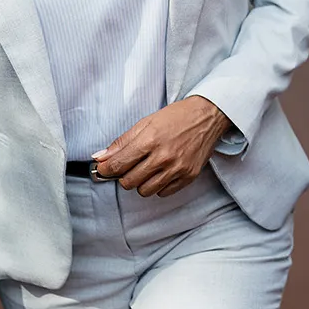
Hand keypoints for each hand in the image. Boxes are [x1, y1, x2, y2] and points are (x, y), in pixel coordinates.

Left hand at [93, 96, 231, 196]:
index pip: (118, 165)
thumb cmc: (176, 117)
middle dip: (124, 176)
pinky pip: (163, 193)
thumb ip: (122, 142)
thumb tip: (100, 158)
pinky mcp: (188, 176)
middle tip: (129, 166)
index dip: (106, 169)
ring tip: (147, 168)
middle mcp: (163, 157)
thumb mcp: (146, 122)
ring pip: (145, 191)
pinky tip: (161, 172)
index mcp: (150, 140)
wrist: (208, 115)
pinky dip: (158, 185)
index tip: (104, 169)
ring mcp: (177, 169)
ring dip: (141, 182)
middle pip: (129, 182)